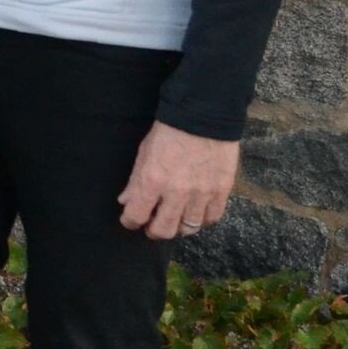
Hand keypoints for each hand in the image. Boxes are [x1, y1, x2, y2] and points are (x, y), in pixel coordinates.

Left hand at [118, 120, 239, 239]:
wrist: (203, 117)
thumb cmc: (169, 132)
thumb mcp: (143, 153)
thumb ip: (135, 181)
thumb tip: (126, 202)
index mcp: (152, 181)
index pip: (136, 216)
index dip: (130, 222)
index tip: (130, 220)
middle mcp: (177, 193)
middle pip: (164, 230)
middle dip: (154, 231)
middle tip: (152, 226)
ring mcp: (201, 194)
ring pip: (189, 228)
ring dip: (178, 227)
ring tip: (175, 220)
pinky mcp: (221, 191)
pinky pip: (211, 218)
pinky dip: (202, 220)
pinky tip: (196, 213)